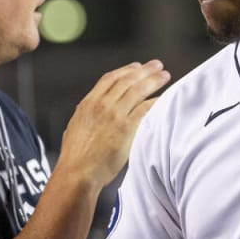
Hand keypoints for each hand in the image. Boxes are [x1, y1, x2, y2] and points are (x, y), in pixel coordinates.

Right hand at [58, 60, 171, 185]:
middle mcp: (102, 105)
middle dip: (144, 71)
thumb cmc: (75, 157)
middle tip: (157, 65)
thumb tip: (89, 110)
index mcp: (89, 103)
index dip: (126, 70)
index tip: (137, 66)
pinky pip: (146, 109)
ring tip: (164, 76)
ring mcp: (115, 115)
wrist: (77, 172)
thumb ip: (85, 115)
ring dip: (153, 80)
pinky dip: (156, 101)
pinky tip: (164, 99)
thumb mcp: (75, 127)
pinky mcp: (127, 128)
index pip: (110, 78)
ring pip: (138, 90)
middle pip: (127, 80)